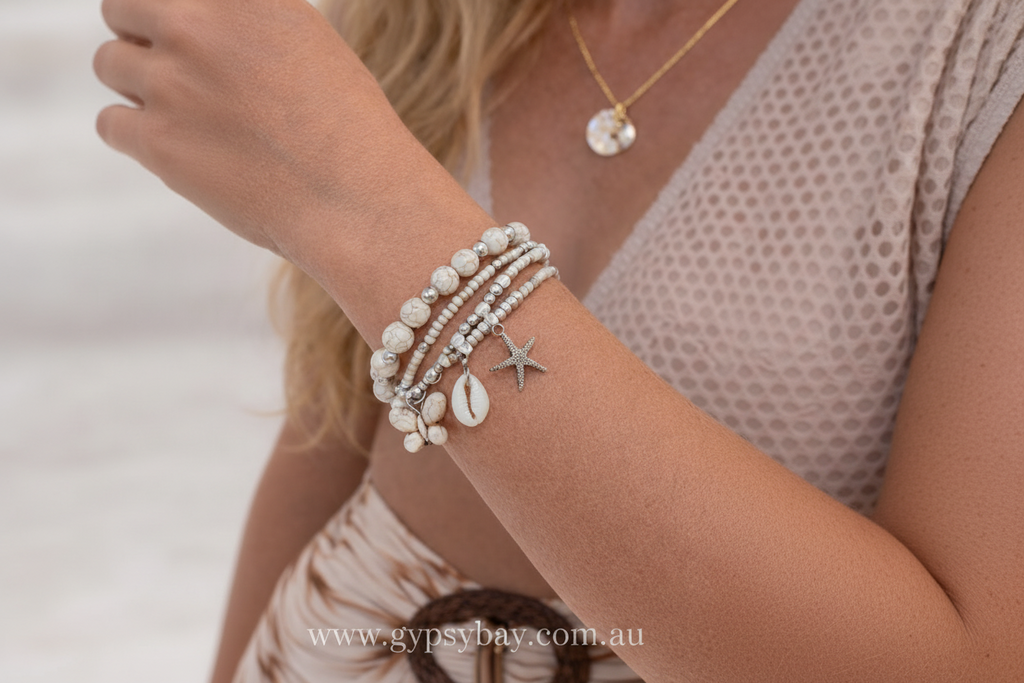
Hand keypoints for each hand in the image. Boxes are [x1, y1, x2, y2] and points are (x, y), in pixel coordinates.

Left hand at [93, 0, 421, 257]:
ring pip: (110, 64)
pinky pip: (110, 124)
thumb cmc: (349, 131)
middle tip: (178, 73)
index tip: (191, 42)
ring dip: (139, 88)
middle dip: (143, 37)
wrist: (357, 199)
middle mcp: (198, 25)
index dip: (177, 14)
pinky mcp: (156, 140)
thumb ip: (249, 23)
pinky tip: (180, 150)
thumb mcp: (310, 43)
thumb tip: (208, 27)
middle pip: (123, 7)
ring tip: (189, 118)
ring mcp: (171, 82)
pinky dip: (136, 137)